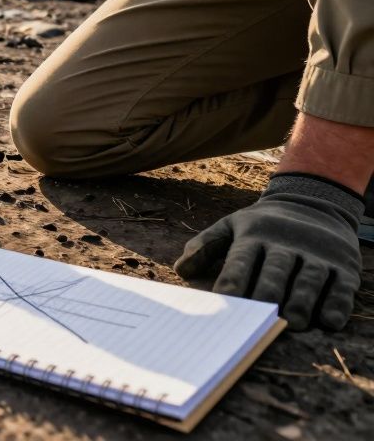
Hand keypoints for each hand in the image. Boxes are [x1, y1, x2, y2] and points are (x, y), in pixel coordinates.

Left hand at [174, 174, 364, 330]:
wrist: (313, 202)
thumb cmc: (262, 225)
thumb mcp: (232, 226)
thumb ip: (205, 246)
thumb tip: (180, 270)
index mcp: (255, 237)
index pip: (241, 260)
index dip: (233, 280)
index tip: (224, 302)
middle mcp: (286, 244)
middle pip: (276, 271)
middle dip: (268, 293)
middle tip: (261, 318)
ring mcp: (317, 254)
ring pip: (309, 279)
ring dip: (302, 301)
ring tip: (294, 322)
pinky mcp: (344, 264)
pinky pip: (341, 285)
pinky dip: (336, 303)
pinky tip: (329, 321)